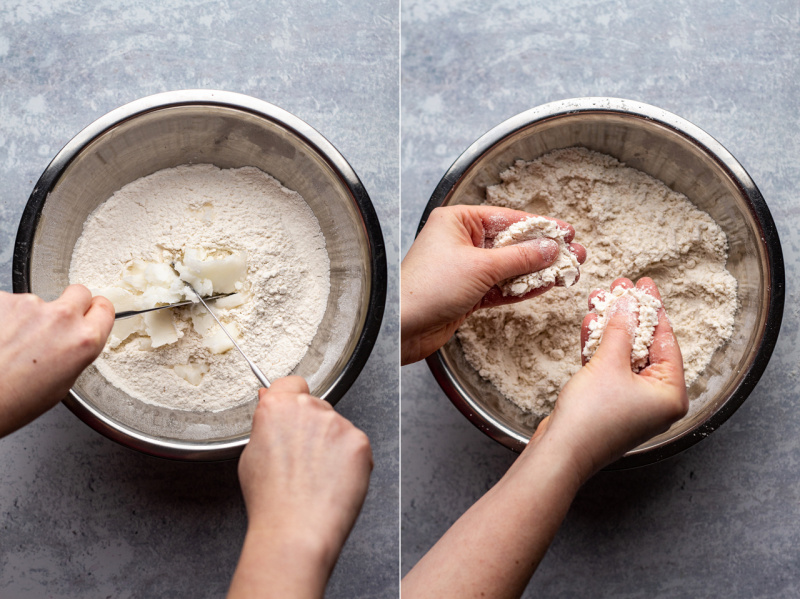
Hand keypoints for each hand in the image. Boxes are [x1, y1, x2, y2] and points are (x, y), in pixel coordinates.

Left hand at [0, 286, 113, 437]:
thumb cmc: (15, 401)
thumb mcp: (64, 382)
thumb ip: (77, 350)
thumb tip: (74, 338)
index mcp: (85, 340)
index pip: (105, 307)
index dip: (95, 312)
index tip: (89, 314)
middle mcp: (62, 317)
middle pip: (79, 292)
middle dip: (71, 304)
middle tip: (54, 325)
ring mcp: (30, 304)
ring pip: (39, 301)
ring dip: (30, 316)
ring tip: (14, 343)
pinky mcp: (3, 299)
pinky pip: (10, 303)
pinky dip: (6, 316)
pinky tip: (1, 337)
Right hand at [230, 376, 372, 598]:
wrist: (296, 531)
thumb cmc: (270, 502)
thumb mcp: (251, 456)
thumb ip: (266, 425)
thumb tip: (270, 404)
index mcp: (277, 406)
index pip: (292, 383)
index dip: (292, 400)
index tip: (293, 414)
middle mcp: (309, 408)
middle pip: (316, 407)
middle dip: (313, 427)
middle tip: (304, 460)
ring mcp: (337, 423)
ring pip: (337, 427)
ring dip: (332, 445)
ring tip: (318, 478)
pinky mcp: (359, 441)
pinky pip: (355, 446)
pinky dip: (349, 461)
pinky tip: (334, 482)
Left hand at [401, 205, 585, 364]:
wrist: (401, 327)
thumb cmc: (427, 288)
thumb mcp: (480, 267)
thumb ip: (520, 258)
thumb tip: (550, 248)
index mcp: (457, 221)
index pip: (507, 219)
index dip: (540, 226)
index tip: (566, 231)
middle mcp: (461, 241)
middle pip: (512, 243)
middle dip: (544, 250)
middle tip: (575, 254)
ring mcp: (465, 269)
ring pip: (510, 267)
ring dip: (538, 271)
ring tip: (569, 271)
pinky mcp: (467, 294)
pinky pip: (501, 287)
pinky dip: (523, 287)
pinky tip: (547, 286)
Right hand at [528, 277, 687, 480]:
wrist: (561, 451)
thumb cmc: (592, 417)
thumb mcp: (610, 363)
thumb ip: (621, 329)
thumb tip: (628, 303)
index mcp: (671, 394)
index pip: (666, 341)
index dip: (653, 309)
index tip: (644, 285)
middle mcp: (656, 400)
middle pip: (645, 346)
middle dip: (629, 315)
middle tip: (621, 287)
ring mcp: (632, 402)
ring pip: (624, 354)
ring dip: (611, 327)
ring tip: (601, 298)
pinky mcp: (610, 404)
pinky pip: (610, 367)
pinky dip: (600, 347)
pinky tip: (590, 324)